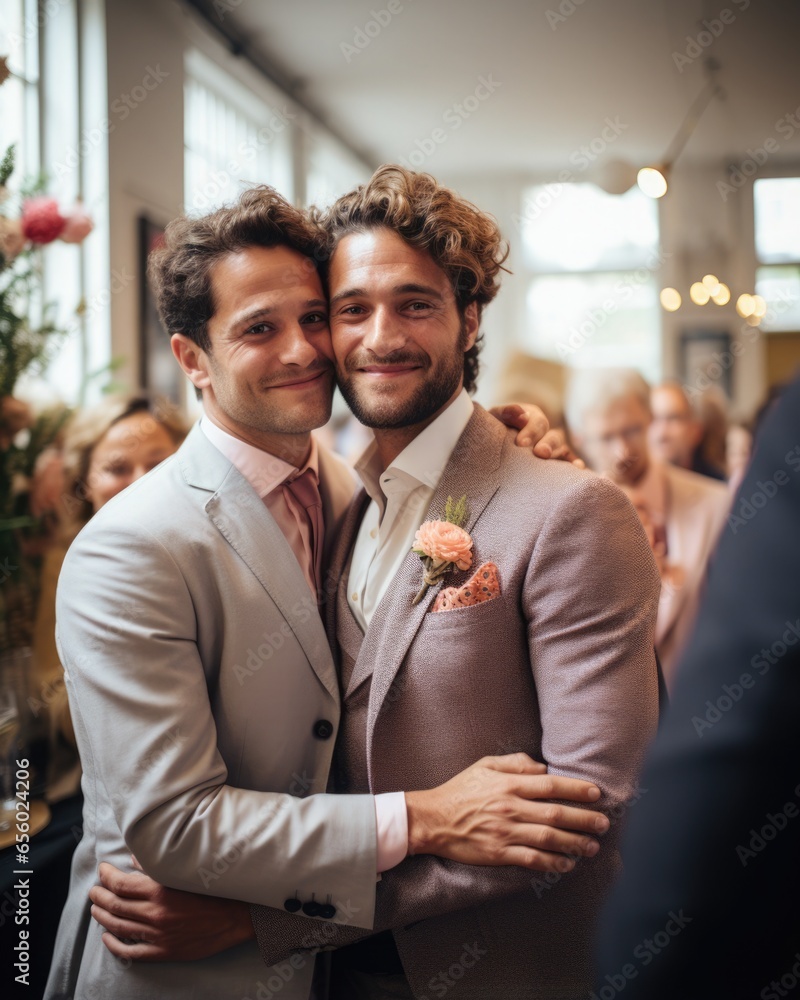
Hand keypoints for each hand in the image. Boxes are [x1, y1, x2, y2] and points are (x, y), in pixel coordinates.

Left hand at [89, 859, 254, 962]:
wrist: (238, 916)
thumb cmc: (214, 888)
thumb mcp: (186, 870)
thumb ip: (157, 865)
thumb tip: (134, 859)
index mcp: (160, 890)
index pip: (120, 884)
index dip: (106, 876)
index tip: (102, 870)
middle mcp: (155, 913)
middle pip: (115, 905)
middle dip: (99, 896)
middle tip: (94, 889)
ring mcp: (158, 935)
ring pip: (119, 927)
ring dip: (103, 917)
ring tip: (95, 909)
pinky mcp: (164, 952)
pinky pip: (131, 952)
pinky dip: (115, 946)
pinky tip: (107, 939)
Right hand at [405, 753, 608, 871]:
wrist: (431, 819)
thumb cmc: (460, 789)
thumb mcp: (485, 765)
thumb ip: (515, 763)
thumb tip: (543, 768)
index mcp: (509, 785)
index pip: (551, 785)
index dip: (577, 789)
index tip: (596, 794)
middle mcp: (511, 808)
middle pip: (556, 814)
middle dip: (584, 819)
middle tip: (604, 823)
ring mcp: (505, 832)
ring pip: (549, 839)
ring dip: (575, 843)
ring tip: (592, 846)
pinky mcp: (499, 853)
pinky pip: (532, 860)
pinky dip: (552, 863)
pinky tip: (567, 864)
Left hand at [490, 404, 584, 466]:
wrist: (489, 445)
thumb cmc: (492, 430)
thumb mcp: (495, 418)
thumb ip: (505, 413)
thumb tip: (521, 415)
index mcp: (531, 417)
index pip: (537, 422)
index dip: (531, 431)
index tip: (520, 443)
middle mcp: (544, 431)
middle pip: (553, 436)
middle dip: (547, 444)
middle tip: (539, 453)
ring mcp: (551, 446)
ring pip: (561, 449)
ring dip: (558, 455)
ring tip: (555, 464)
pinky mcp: (554, 461)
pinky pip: (567, 461)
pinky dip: (573, 463)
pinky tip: (578, 468)